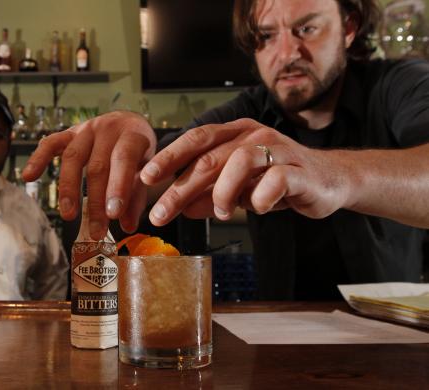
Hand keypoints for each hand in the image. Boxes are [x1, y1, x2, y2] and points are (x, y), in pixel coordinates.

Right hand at [22, 111, 156, 238]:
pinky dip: (38, 159)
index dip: (118, 186)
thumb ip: (137, 195)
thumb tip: (127, 226)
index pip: (124, 158)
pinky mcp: (69, 132)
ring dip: (69, 189)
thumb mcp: (147, 169)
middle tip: (96, 230)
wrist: (129, 123)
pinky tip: (28, 177)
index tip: (114, 215)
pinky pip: (50, 143)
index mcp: (133, 134)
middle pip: (97, 165)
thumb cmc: (139, 152)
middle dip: (95, 201)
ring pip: (73, 157)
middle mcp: (108, 128)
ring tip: (68, 215)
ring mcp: (86, 129)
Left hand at [140, 118, 352, 224]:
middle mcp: (254, 135)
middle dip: (180, 188)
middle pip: (209, 158)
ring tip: (223, 213)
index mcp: (235, 133)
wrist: (327, 181)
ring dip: (223, 193)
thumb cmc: (276, 182)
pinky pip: (275, 181)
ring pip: (240, 162)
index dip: (169, 157)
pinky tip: (257, 208)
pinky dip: (260, 198)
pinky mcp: (300, 171)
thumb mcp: (236, 189)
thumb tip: (178, 207)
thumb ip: (207, 195)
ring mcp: (278, 149)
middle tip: (161, 214)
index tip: (145, 178)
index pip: (196, 139)